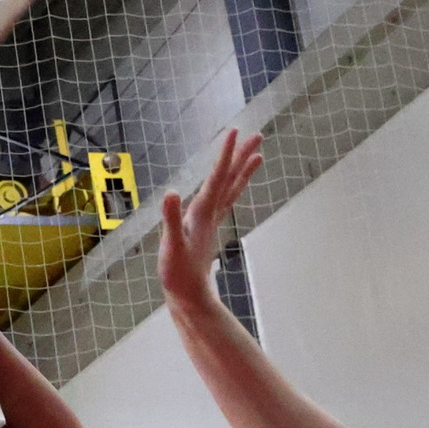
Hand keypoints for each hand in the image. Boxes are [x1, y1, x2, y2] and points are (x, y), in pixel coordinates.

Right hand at [158, 129, 261, 309]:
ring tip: (258, 153)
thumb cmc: (178, 273)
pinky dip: (232, 187)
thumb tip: (171, 193)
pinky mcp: (208, 227)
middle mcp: (211, 213)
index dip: (225, 153)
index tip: (234, 132)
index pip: (216, 176)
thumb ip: (171, 220)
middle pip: (230, 179)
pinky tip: (234, 183)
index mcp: (202, 213)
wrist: (190, 296)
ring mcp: (212, 220)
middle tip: (257, 134)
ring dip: (243, 170)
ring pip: (231, 189)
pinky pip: (225, 200)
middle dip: (242, 155)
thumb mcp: (170, 246)